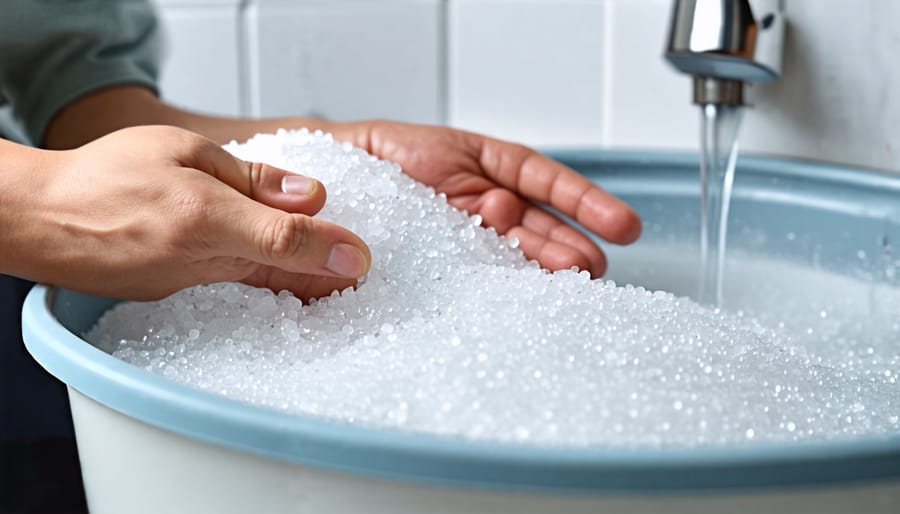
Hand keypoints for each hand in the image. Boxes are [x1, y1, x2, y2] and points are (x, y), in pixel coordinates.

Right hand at [8, 126, 369, 300]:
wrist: (41, 218)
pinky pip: (231, 290)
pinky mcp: (173, 296)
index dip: (328, 249)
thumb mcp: (181, 149)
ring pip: (259, 285)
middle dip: (326, 273)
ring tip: (335, 275)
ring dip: (299, 281)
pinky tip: (283, 277)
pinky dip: (263, 283)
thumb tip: (306, 194)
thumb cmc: (103, 175)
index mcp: (202, 216)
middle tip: (362, 270)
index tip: (362, 258)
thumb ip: (249, 175)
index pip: (282, 239)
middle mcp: (196, 259)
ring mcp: (184, 284)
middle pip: (279, 273)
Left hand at [331, 121, 640, 276]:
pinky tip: (525, 294)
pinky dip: (502, 282)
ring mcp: (464, 233)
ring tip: (571, 280)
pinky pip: (477, 270)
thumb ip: (466, 174)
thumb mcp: (425, 149)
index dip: (582, 202)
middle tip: (592, 268)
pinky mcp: (441, 260)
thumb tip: (503, 207)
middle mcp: (479, 202)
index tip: (620, 225)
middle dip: (567, 244)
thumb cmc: (376, 154)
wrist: (322, 181)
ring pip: (513, 249)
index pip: (541, 180)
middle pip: (534, 223)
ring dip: (544, 264)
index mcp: (481, 165)